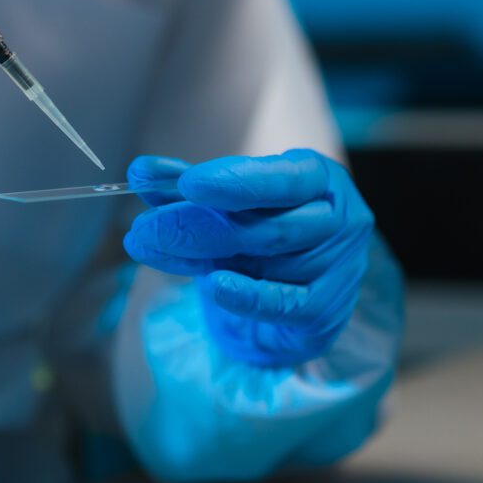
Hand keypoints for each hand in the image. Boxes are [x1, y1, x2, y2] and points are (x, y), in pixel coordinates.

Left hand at [123, 150, 375, 367]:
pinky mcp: (326, 310)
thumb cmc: (265, 231)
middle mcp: (340, 220)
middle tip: (146, 226)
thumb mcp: (230, 203)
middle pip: (271, 227)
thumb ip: (190, 187)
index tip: (188, 184)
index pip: (284, 178)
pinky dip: (247, 297)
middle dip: (202, 226)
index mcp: (320, 180)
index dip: (237, 181)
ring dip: (205, 260)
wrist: (299, 295)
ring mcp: (339, 267)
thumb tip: (143, 172)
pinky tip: (213, 287)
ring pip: (271, 264)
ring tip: (153, 249)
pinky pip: (283, 304)